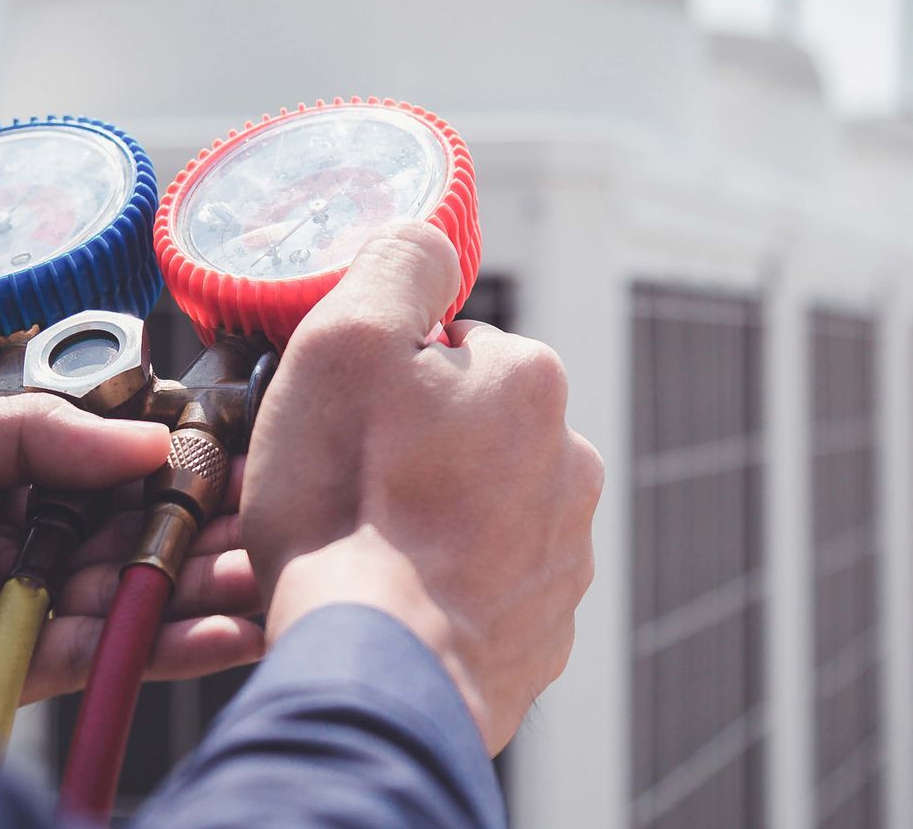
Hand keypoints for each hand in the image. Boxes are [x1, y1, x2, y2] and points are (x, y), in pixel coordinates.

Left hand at [0, 392, 264, 714]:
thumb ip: (29, 435)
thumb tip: (140, 446)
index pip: (92, 475)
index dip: (162, 470)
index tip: (229, 457)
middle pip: (114, 543)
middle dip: (194, 533)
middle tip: (269, 519)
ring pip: (112, 605)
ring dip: (192, 591)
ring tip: (266, 573)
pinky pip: (82, 663)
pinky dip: (151, 647)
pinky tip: (214, 627)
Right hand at [241, 224, 602, 753]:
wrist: (379, 669)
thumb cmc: (351, 505)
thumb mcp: (345, 341)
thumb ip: (398, 266)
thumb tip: (430, 241)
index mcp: (530, 382)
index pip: (449, 347)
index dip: (382, 377)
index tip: (343, 418)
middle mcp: (569, 462)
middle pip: (467, 427)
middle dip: (413, 446)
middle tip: (344, 484)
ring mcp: (562, 555)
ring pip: (479, 506)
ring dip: (429, 516)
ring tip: (363, 549)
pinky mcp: (541, 632)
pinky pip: (483, 586)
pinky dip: (441, 586)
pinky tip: (392, 599)